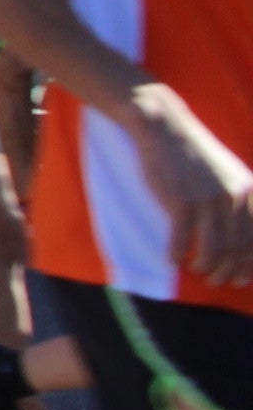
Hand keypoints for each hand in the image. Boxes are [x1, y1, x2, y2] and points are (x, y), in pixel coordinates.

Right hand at [127, 88, 252, 288]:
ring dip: (207, 267)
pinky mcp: (180, 202)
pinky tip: (173, 259)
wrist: (165, 129)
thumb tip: (244, 230)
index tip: (241, 278)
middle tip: (219, 280)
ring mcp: (207, 200)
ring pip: (214, 250)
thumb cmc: (195, 153)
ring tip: (199, 271)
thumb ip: (241, 197)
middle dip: (230, 271)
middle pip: (238, 249)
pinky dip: (177, 254)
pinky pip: (181, 240)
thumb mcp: (230, 172)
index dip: (250, 265)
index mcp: (249, 191)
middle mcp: (234, 197)